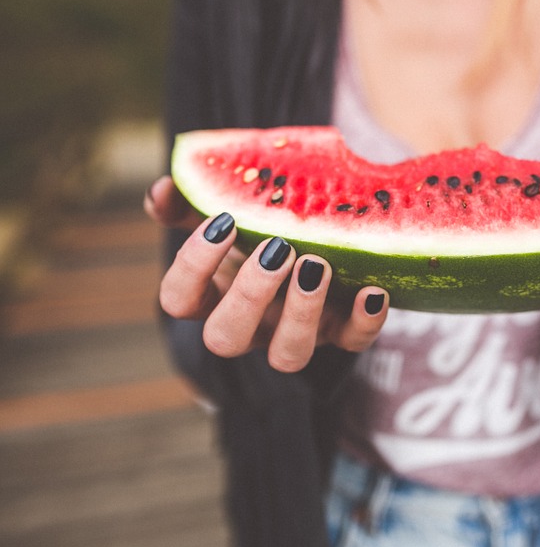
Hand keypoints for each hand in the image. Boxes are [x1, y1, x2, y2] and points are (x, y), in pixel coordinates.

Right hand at [144, 176, 388, 371]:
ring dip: (302, 313)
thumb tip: (160, 190)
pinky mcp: (342, 334)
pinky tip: (372, 289)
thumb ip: (190, 203)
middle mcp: (251, 326)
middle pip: (226, 338)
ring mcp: (297, 335)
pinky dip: (365, 321)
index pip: (178, 300)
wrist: (321, 240)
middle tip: (277, 249)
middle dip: (249, 295)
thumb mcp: (228, 215)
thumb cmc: (260, 230)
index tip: (223, 222)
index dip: (193, 266)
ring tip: (317, 265)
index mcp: (213, 295)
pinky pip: (354, 343)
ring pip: (288, 356)